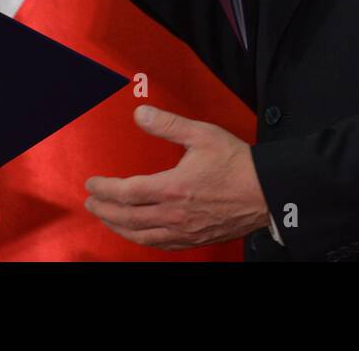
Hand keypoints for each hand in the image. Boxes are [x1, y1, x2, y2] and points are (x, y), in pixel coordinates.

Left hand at [84, 105, 269, 248]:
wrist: (267, 192)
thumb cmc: (237, 163)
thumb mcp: (202, 135)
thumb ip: (168, 125)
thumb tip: (141, 114)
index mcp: (173, 188)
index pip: (127, 193)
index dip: (105, 189)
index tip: (91, 183)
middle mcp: (174, 215)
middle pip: (128, 218)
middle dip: (104, 210)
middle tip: (91, 202)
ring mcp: (184, 231)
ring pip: (141, 236)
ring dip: (118, 227)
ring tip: (106, 218)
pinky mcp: (195, 239)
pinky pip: (160, 245)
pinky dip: (142, 239)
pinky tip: (138, 233)